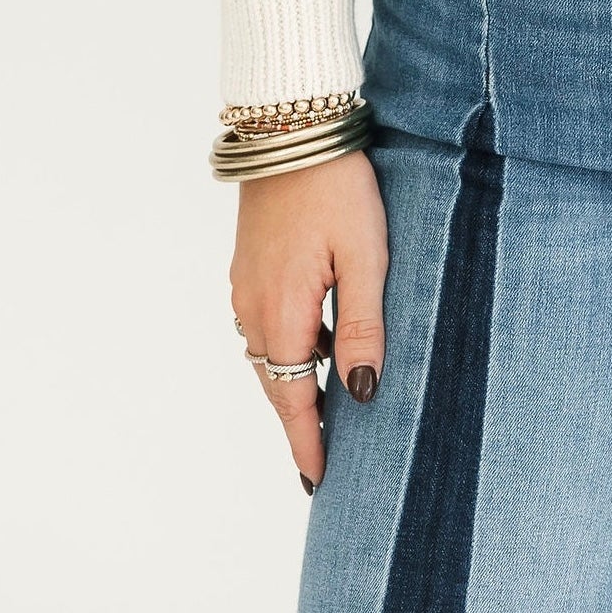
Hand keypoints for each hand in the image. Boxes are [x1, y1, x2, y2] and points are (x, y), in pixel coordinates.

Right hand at [229, 145, 387, 492]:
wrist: (291, 127)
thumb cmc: (337, 187)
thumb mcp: (366, 256)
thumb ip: (362, 326)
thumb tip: (361, 395)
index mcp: (284, 314)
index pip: (294, 401)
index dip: (308, 445)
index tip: (318, 485)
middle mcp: (254, 308)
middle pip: (276, 385)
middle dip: (298, 424)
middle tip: (323, 463)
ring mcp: (245, 285)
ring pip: (268, 356)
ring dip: (292, 386)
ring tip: (324, 414)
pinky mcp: (248, 265)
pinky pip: (264, 325)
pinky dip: (285, 350)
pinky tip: (312, 348)